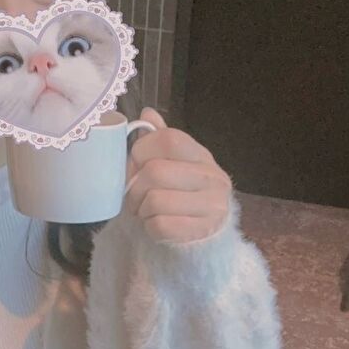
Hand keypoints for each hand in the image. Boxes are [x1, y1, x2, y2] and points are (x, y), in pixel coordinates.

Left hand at [125, 107, 232, 243]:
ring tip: (145, 209)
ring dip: (140, 208)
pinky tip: (155, 224)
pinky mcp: (201, 232)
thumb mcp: (175, 163)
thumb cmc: (183, 193)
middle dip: (134, 186)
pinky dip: (149, 227)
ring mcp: (211, 206)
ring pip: (155, 200)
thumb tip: (147, 113)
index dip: (142, 150)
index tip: (136, 164)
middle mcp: (213, 178)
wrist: (206, 235)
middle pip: (155, 172)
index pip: (169, 139)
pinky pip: (160, 225)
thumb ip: (160, 140)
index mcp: (203, 156)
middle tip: (134, 194)